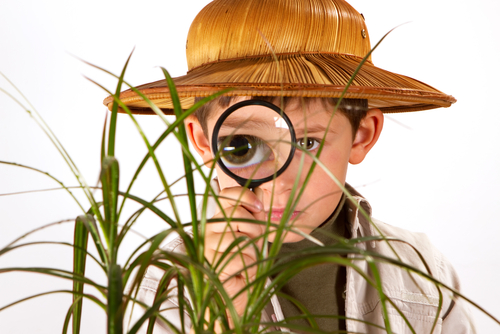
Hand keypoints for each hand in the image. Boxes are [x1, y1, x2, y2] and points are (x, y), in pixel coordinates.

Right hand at [204, 186, 264, 316]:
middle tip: (255, 242)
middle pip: (236, 213)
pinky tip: (243, 269)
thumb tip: (258, 197)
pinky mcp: (209, 261)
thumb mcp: (256, 232)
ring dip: (252, 250)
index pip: (226, 194)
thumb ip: (255, 214)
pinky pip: (237, 256)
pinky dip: (247, 264)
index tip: (259, 207)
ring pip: (238, 236)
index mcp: (220, 216)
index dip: (244, 196)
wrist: (241, 287)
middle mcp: (209, 227)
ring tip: (248, 258)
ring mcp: (207, 243)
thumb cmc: (248, 258)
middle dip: (255, 228)